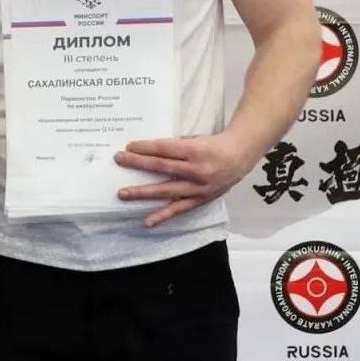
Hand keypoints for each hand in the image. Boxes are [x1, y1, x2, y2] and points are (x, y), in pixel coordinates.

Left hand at [115, 132, 254, 226]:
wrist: (240, 157)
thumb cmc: (213, 145)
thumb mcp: (195, 139)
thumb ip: (175, 147)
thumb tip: (148, 153)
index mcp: (195, 150)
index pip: (164, 149)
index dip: (145, 148)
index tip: (128, 147)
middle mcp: (197, 170)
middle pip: (162, 167)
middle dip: (138, 164)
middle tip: (119, 160)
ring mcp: (199, 188)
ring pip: (167, 191)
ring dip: (143, 192)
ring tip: (123, 194)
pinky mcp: (201, 200)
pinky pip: (179, 209)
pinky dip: (163, 216)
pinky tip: (147, 221)